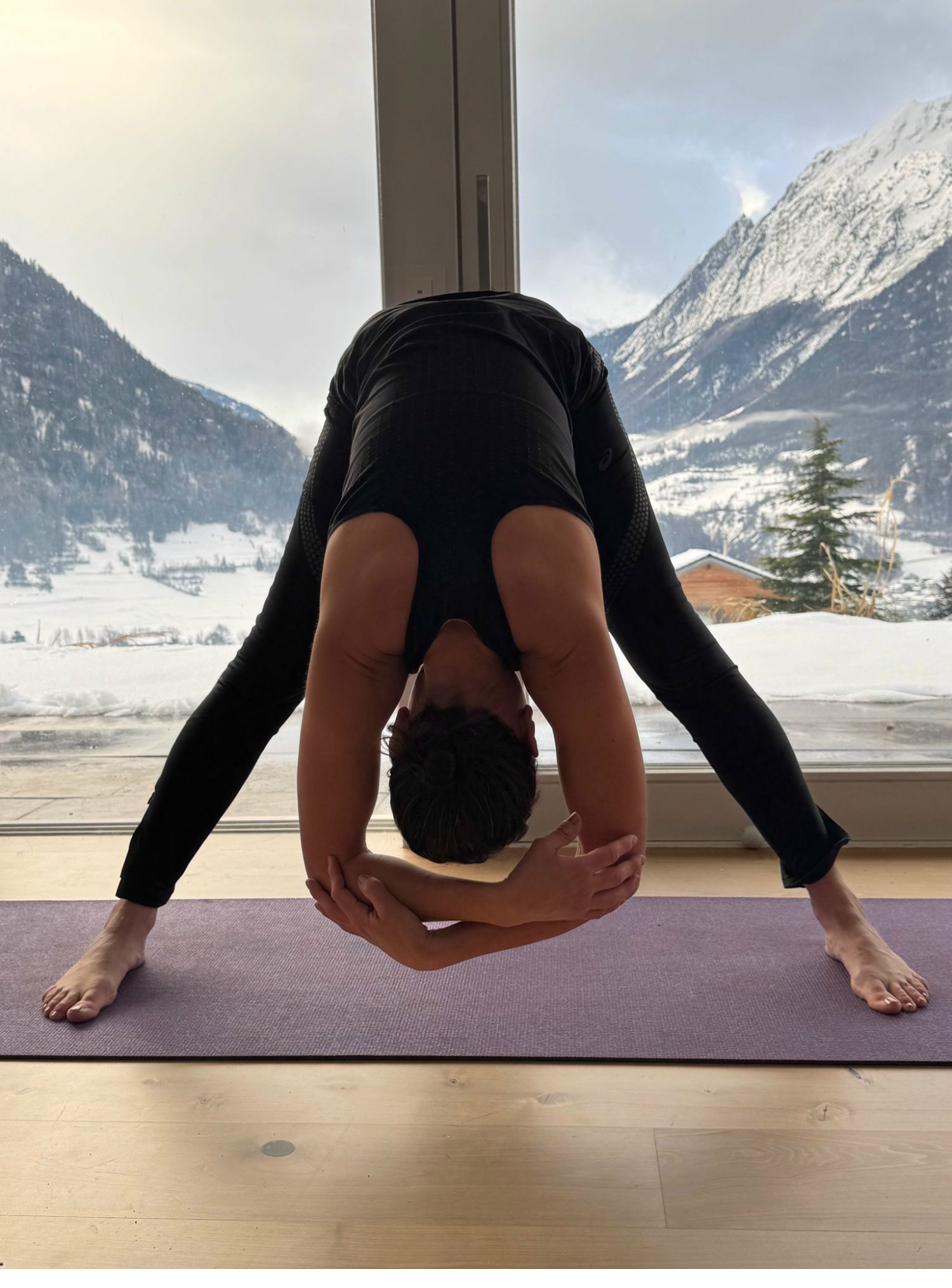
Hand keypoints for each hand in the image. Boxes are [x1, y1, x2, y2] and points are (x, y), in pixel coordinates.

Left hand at [306, 854, 436, 970]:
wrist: (421, 953)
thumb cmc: (408, 929)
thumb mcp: (392, 907)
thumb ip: (375, 891)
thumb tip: (360, 878)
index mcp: (359, 918)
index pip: (338, 894)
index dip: (333, 875)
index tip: (331, 858)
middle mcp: (358, 926)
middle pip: (331, 908)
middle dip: (320, 894)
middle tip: (309, 881)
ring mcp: (365, 932)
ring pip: (339, 919)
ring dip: (327, 908)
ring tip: (318, 903)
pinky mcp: (374, 935)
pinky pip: (349, 924)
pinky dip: (341, 917)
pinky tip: (346, 918)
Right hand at [502, 812, 644, 924]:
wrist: (515, 903)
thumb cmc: (527, 871)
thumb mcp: (544, 846)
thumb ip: (564, 831)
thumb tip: (579, 816)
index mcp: (579, 868)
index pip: (609, 855)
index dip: (623, 846)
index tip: (633, 838)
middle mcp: (585, 887)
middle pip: (618, 876)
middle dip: (632, 866)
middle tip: (641, 858)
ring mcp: (583, 903)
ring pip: (616, 897)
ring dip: (629, 887)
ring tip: (637, 878)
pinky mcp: (577, 914)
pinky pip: (603, 910)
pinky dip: (615, 904)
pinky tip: (619, 899)